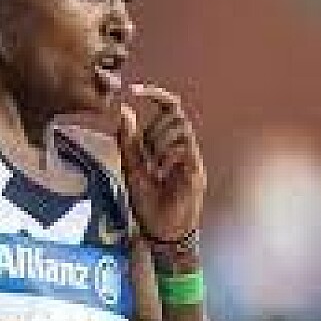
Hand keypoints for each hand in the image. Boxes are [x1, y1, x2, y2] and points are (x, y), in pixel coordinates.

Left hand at [116, 84, 205, 243]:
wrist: (160, 231)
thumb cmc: (148, 200)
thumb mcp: (131, 165)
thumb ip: (128, 139)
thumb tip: (123, 108)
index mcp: (168, 142)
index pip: (169, 107)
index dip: (155, 94)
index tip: (134, 89)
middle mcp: (184, 147)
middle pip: (175, 115)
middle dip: (154, 131)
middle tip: (146, 154)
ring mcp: (192, 159)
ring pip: (182, 129)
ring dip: (161, 142)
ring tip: (155, 165)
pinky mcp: (197, 173)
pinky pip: (186, 150)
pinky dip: (170, 156)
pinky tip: (162, 172)